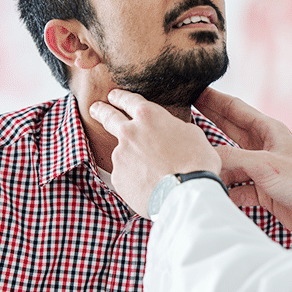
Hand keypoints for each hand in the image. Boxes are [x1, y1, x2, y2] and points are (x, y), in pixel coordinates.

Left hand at [89, 90, 220, 215]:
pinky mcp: (118, 178)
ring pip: (122, 152)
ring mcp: (120, 156)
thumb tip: (168, 132)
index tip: (113, 96)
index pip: (128, 100)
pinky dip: (133, 176)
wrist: (186, 195)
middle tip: (95, 108)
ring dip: (131, 156)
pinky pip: (125, 174)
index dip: (120, 96)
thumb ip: (172, 127)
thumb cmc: (196, 163)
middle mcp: (129, 133)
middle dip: (101, 110)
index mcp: (148, 117)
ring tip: (151, 170)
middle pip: (108, 117)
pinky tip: (148, 183)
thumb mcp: (192, 133)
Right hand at [194, 88, 291, 241]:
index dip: (214, 99)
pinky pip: (236, 187)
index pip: (236, 109)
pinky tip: (209, 190)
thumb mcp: (265, 165)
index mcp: (269, 131)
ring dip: (213, 161)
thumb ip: (231, 159)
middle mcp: (265, 148)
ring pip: (230, 162)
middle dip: (207, 122)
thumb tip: (201, 158)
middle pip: (230, 131)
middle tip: (182, 112)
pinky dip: (224, 189)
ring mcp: (263, 170)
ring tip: (188, 156)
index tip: (193, 88)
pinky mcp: (263, 192)